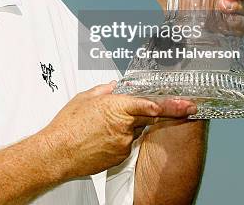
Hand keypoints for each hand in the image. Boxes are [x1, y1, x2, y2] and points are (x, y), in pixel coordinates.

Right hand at [39, 82, 195, 179]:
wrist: (58, 153)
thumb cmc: (67, 125)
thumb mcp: (84, 99)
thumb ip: (103, 90)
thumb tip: (113, 86)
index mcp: (116, 107)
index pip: (147, 103)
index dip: (168, 104)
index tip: (185, 104)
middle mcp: (124, 126)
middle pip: (148, 117)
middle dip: (164, 111)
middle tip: (182, 107)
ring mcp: (123, 143)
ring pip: (133, 130)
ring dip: (125, 125)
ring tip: (98, 126)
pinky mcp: (120, 156)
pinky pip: (124, 143)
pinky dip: (117, 138)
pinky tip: (98, 137)